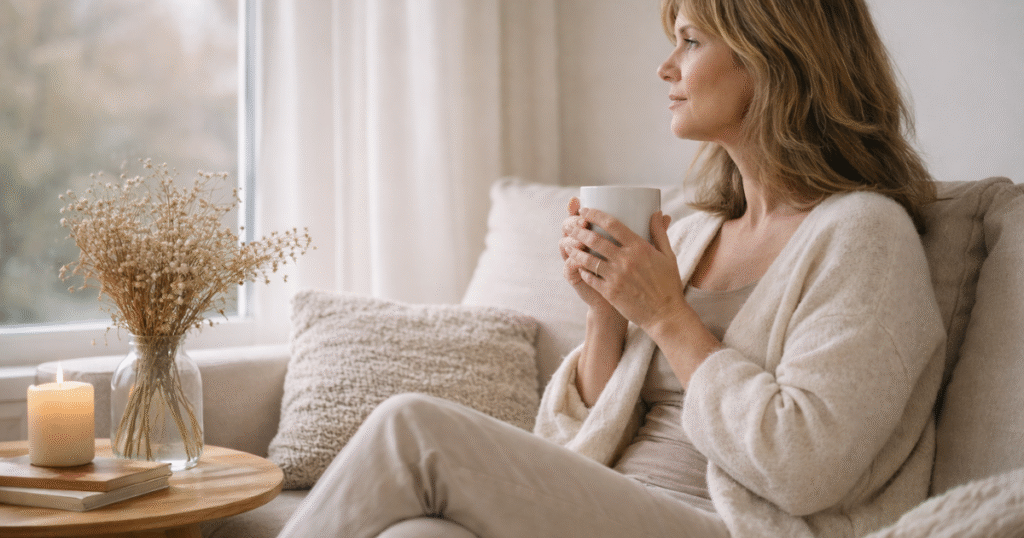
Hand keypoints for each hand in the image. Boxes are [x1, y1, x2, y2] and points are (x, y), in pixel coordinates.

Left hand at [565, 204, 684, 331]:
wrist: (665, 315)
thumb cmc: (668, 284)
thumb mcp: (668, 256)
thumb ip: (659, 233)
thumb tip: (656, 212)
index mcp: (640, 248)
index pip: (612, 224)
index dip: (595, 215)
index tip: (584, 210)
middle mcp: (626, 260)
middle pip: (595, 239)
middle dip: (578, 230)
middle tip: (569, 225)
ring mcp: (616, 277)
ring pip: (588, 259)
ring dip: (575, 250)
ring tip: (567, 244)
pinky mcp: (610, 292)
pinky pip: (590, 277)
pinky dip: (582, 270)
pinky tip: (577, 265)